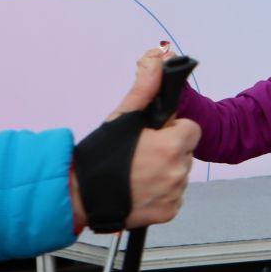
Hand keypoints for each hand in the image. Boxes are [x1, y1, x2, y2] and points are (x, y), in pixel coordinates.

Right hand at [69, 42, 196, 230]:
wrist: (80, 196)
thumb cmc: (100, 155)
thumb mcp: (122, 118)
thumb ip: (145, 89)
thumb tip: (158, 58)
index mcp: (172, 145)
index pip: (190, 129)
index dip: (172, 130)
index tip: (152, 136)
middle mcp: (178, 171)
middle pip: (184, 152)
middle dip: (168, 150)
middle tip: (140, 156)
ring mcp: (174, 194)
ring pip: (178, 174)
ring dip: (164, 172)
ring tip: (136, 174)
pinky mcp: (168, 212)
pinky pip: (172, 196)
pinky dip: (160, 193)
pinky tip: (139, 189)